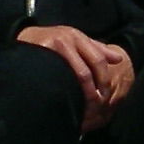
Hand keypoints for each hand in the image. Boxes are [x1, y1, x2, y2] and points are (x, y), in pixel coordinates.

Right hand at [18, 24, 132, 129]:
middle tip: (97, 104)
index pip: (98, 60)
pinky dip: (68, 90)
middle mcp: (68, 39)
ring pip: (78, 74)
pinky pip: (60, 77)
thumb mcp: (75, 41)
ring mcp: (54, 47)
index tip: (106, 95)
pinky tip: (70, 100)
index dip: (104, 79)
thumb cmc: (53, 42)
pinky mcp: (42, 55)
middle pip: (89, 70)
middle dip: (96, 89)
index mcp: (78, 37)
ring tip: (86, 106)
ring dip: (85, 93)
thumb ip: (97, 49)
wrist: (25, 39)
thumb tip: (119, 59)